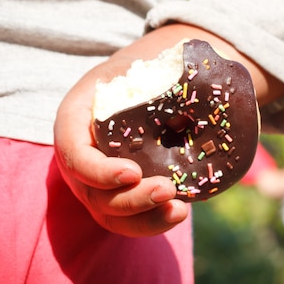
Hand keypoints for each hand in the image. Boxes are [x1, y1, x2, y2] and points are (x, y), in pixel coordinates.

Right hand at [54, 24, 283, 235]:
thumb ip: (171, 70)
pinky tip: (180, 212)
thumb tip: (211, 73)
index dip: (96, 170)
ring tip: (179, 211)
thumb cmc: (149, 69)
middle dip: (130, 199)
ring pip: (109, 213)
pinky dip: (152, 222)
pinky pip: (129, 219)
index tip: (132, 172)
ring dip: (143, 219)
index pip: (71, 151)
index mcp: (77, 118)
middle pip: (92, 192)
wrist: (151, 83)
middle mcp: (82, 154)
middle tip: (168, 190)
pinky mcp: (120, 193)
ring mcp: (98, 180)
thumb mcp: (150, 61)